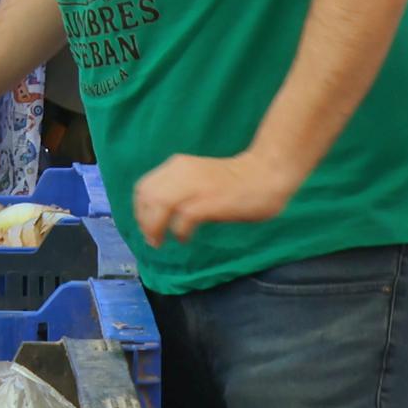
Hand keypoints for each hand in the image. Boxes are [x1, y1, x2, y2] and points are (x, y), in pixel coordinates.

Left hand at [130, 151, 296, 247]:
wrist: (267, 173)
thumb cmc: (236, 180)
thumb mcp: (199, 178)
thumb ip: (180, 189)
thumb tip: (163, 214)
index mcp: (177, 166)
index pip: (144, 187)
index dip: (140, 209)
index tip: (146, 225)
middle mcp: (181, 172)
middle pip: (146, 197)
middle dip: (144, 221)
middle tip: (152, 238)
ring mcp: (195, 186)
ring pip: (158, 205)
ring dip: (154, 227)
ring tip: (160, 242)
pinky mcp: (209, 201)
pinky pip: (182, 219)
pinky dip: (178, 232)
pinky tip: (184, 239)